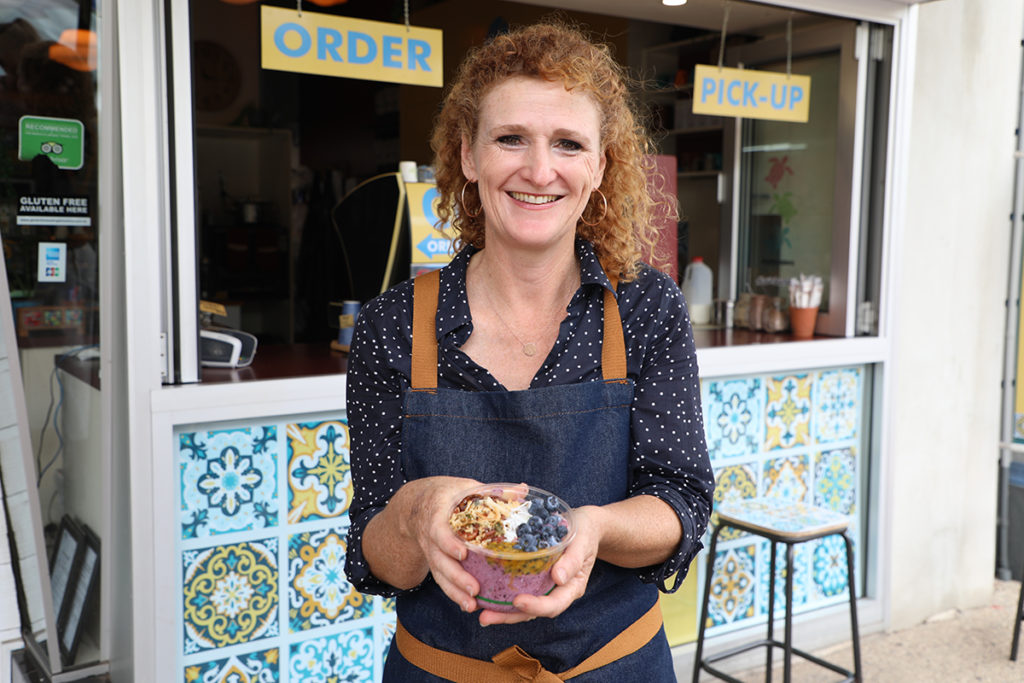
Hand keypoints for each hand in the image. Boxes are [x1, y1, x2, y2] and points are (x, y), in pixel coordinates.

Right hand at [402, 476, 485, 612]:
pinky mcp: (436, 563)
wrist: (421, 504)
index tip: (463, 554)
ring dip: (455, 591)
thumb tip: (523, 490)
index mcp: (437, 515)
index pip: (439, 531)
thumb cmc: (449, 494)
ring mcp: (432, 552)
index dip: (449, 543)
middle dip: (456, 577)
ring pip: (440, 575)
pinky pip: (443, 581)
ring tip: (472, 605)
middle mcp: (431, 537)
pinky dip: (454, 594)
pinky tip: (469, 606)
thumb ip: (493, 492)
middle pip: (440, 560)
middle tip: (474, 589)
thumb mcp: (466, 487)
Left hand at [476, 504, 602, 625]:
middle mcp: (557, 592)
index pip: (554, 604)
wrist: (585, 525)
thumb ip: (573, 560)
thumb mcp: (582, 542)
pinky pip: (519, 590)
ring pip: (523, 606)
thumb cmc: (585, 532)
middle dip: (509, 616)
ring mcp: (545, 587)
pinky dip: (502, 595)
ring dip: (502, 611)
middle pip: (533, 612)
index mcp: (572, 587)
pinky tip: (485, 593)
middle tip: (485, 616)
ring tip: (480, 611)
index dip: (536, 607)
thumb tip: (558, 578)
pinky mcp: (534, 579)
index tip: (518, 602)